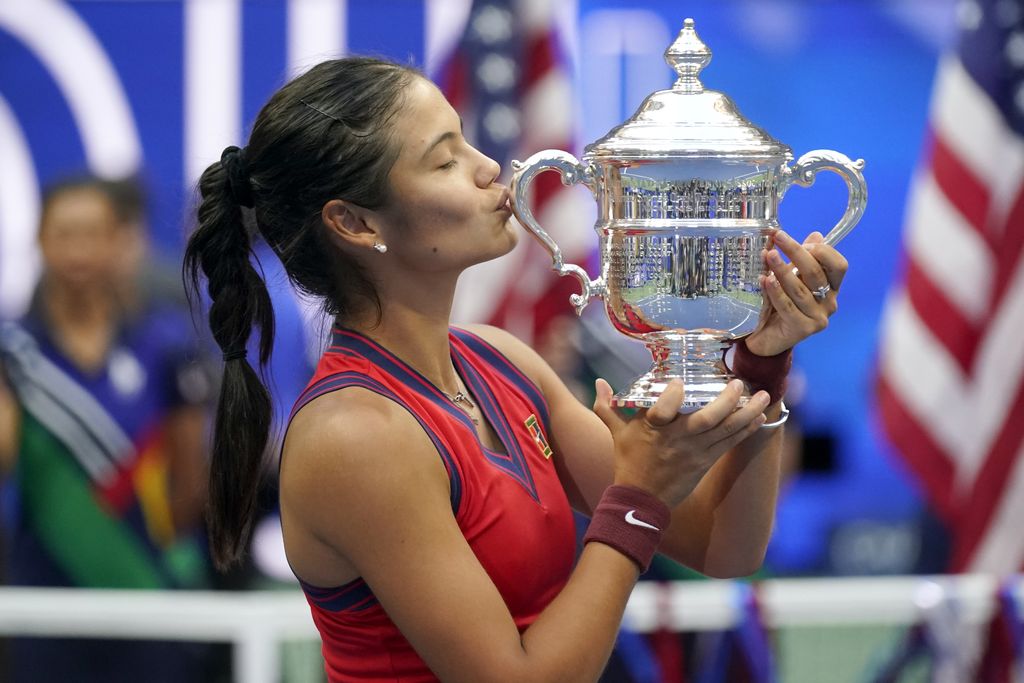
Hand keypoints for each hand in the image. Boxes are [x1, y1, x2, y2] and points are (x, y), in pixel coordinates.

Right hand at [592, 378, 769, 507]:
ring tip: (764, 396)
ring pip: (725, 430)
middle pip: (706, 419)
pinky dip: (745, 430)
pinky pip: (729, 444)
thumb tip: (598, 382)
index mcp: (653, 429)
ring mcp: (695, 452)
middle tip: (739, 383)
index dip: (671, 396)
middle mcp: (677, 439)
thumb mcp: (617, 433)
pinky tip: (760, 417)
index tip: (678, 381)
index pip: (663, 410)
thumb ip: (608, 406)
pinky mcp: (706, 461)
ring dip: (747, 413)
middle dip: (726, 401)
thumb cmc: (629, 462)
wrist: (641, 500)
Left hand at [744, 229, 847, 356]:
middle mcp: (829, 302)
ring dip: (782, 270)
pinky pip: (787, 306)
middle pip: (817, 273)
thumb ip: (800, 259)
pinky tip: (764, 280)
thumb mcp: (792, 278)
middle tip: (779, 239)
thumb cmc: (780, 304)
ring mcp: (818, 318)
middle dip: (797, 253)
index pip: (839, 265)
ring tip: (768, 256)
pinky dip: (775, 291)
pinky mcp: (803, 329)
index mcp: (832, 287)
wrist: (767, 338)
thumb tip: (816, 234)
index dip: (823, 251)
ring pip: (800, 289)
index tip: (803, 240)